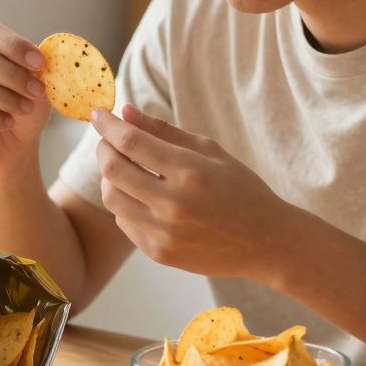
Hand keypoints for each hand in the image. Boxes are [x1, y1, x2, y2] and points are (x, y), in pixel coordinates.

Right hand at [0, 23, 51, 175]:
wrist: (14, 146)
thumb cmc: (23, 107)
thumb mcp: (36, 85)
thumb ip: (35, 70)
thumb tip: (40, 59)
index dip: (15, 46)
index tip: (40, 63)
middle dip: (12, 75)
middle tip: (36, 91)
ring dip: (4, 98)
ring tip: (26, 109)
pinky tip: (8, 123)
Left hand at [91, 104, 298, 279]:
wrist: (266, 242)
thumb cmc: (241, 189)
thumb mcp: (210, 151)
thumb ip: (163, 130)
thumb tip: (123, 112)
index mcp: (190, 173)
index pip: (131, 142)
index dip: (107, 125)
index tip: (98, 114)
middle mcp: (174, 205)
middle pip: (112, 169)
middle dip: (103, 148)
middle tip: (108, 140)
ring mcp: (164, 233)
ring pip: (112, 198)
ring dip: (111, 177)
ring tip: (125, 167)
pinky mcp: (159, 253)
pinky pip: (124, 222)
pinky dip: (124, 203)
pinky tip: (141, 195)